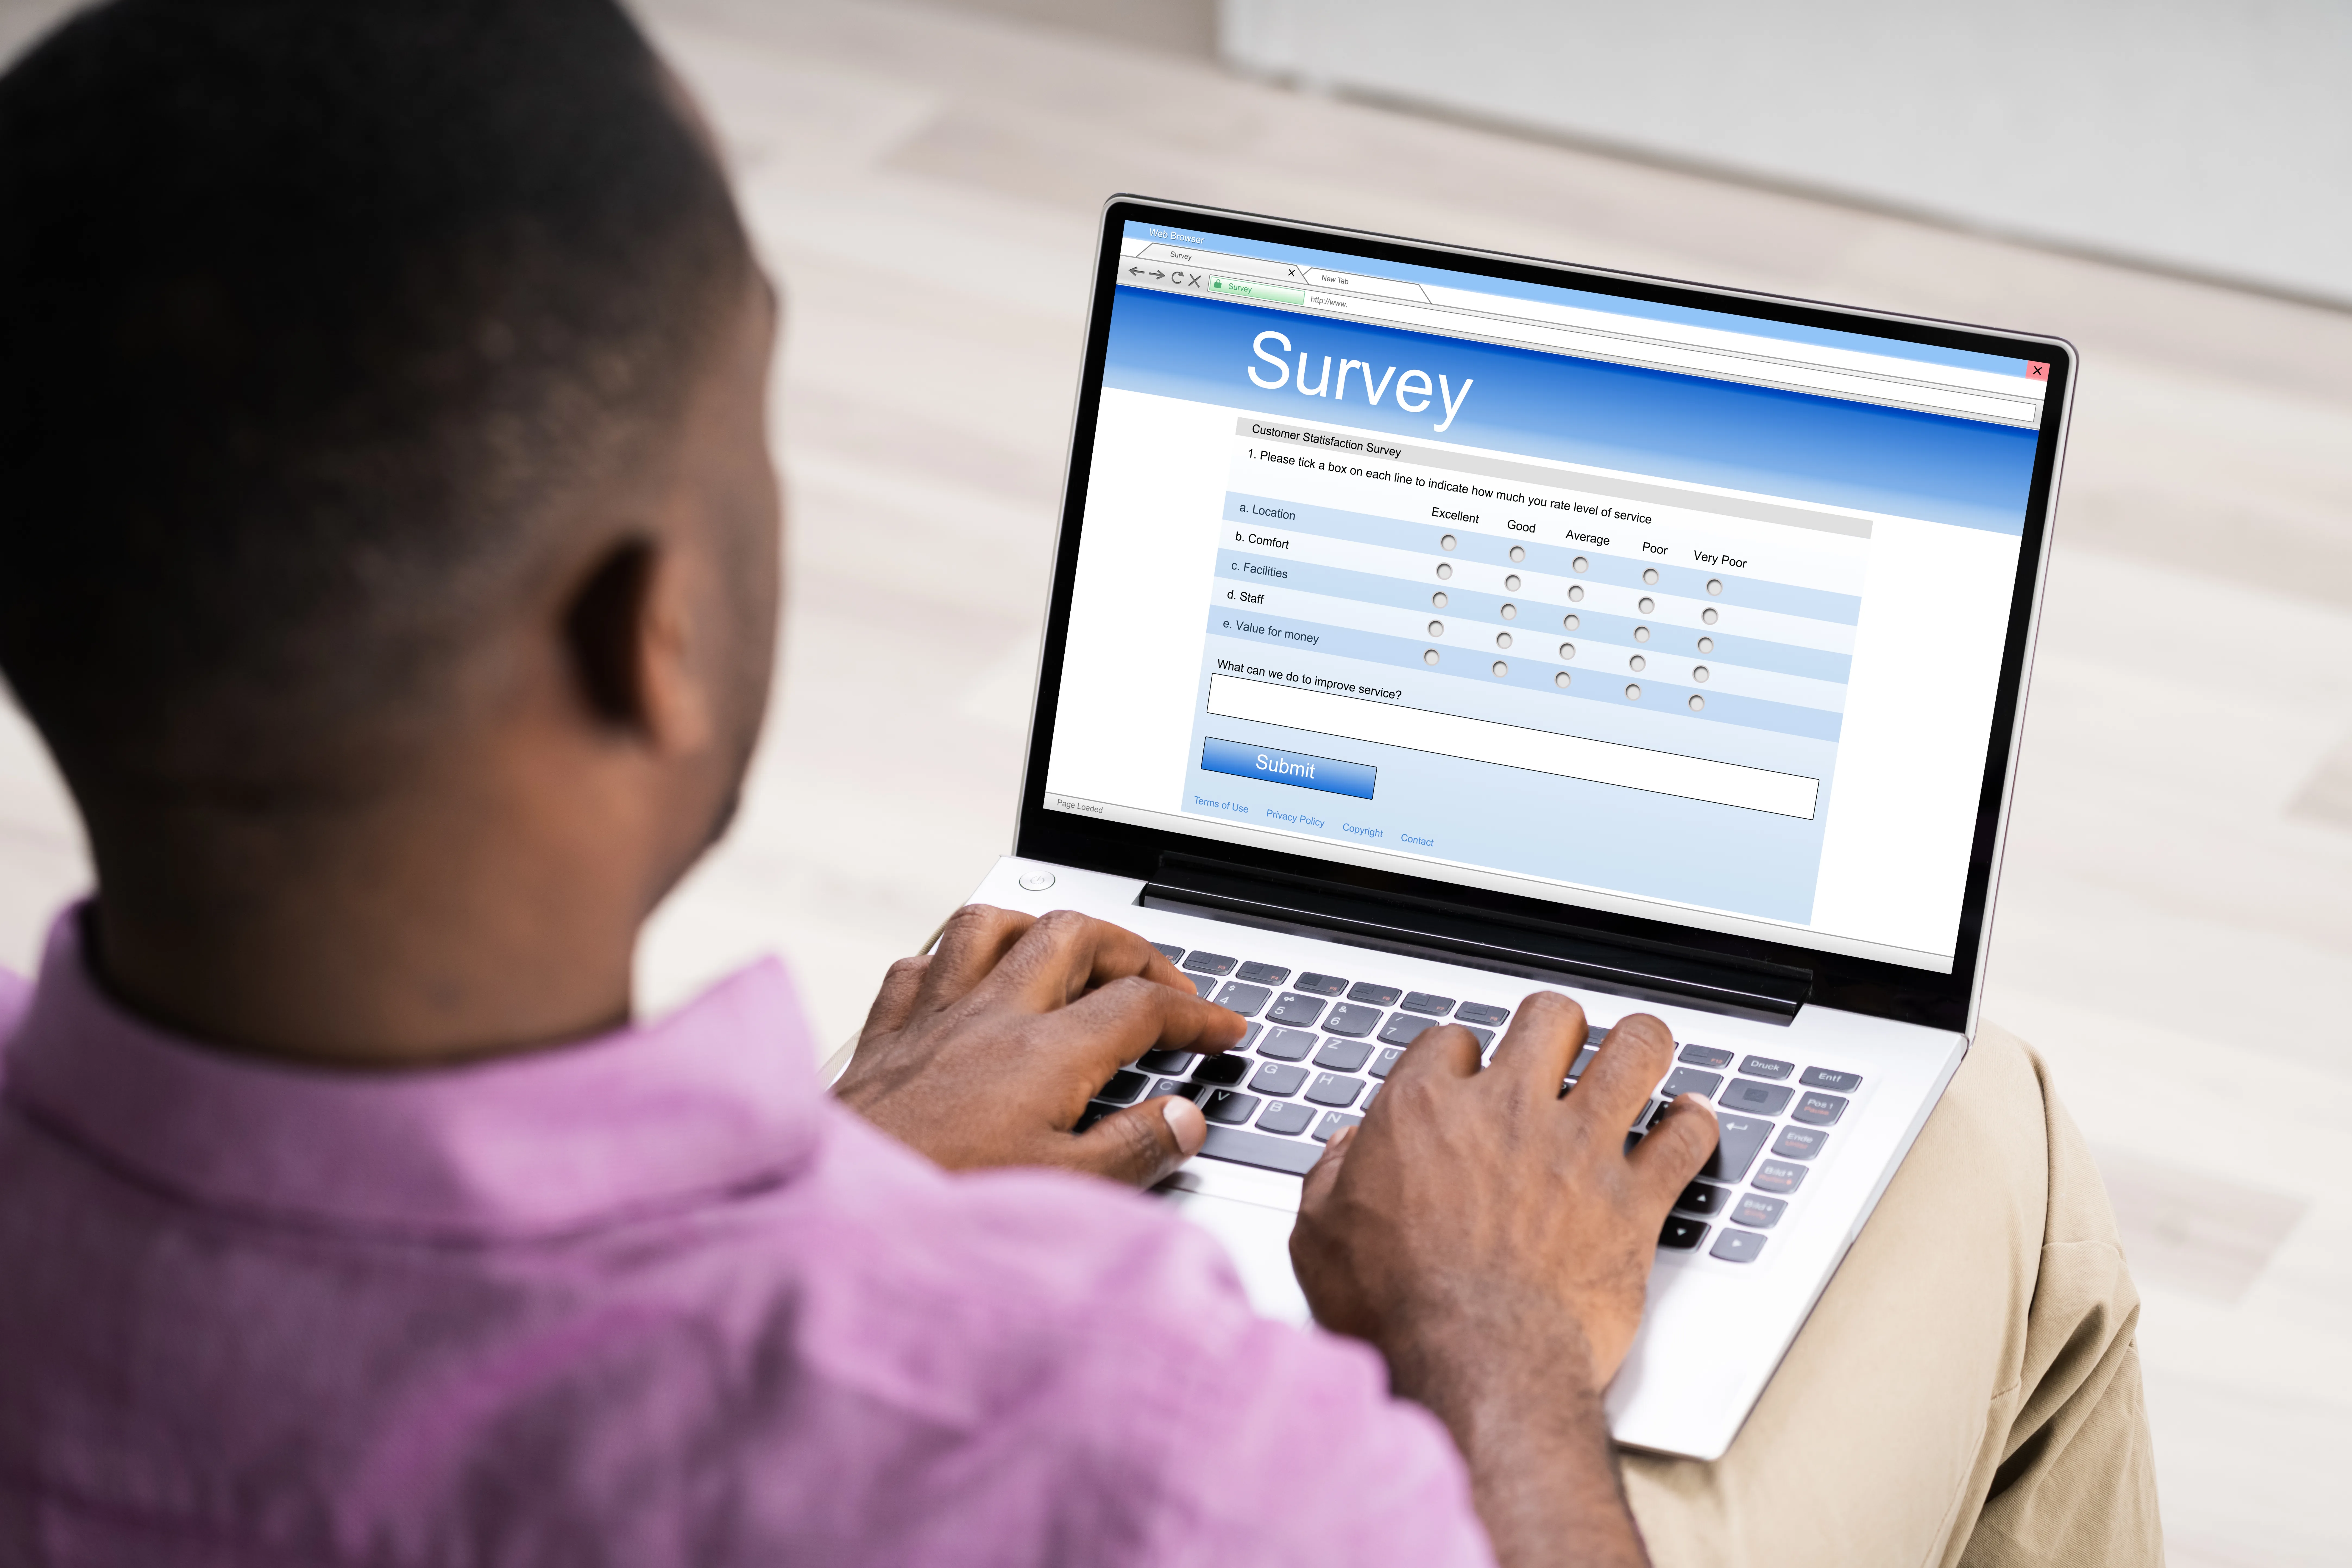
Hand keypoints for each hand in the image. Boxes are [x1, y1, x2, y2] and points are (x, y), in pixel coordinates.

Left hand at [833, 904, 1245, 1186]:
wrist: (831, 1216)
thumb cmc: (943, 1203)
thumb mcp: (1063, 1193)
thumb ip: (1132, 1149)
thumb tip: (1184, 1118)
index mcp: (1045, 1054)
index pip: (1142, 1007)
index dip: (1197, 1014)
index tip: (1226, 1032)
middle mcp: (989, 1017)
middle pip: (1074, 936)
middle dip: (1130, 949)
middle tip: (1160, 986)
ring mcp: (932, 1018)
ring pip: (991, 926)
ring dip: (1040, 930)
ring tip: (1069, 958)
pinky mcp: (884, 1035)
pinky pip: (918, 966)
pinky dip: (951, 962)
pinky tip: (964, 985)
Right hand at [1288, 992, 1718, 1567]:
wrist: (1473, 1369)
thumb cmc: (1395, 1313)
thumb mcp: (1322, 1239)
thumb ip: (1330, 1181)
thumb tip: (1345, 1153)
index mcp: (1425, 1111)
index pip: (1452, 1039)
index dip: (1462, 1055)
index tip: (1468, 1077)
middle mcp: (1506, 1112)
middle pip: (1551, 1017)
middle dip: (1557, 1027)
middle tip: (1559, 1050)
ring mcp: (1578, 1149)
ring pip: (1634, 1050)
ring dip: (1639, 1047)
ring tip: (1637, 1054)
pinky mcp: (1633, 1200)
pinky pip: (1686, 1137)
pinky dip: (1694, 1125)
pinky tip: (1689, 1122)